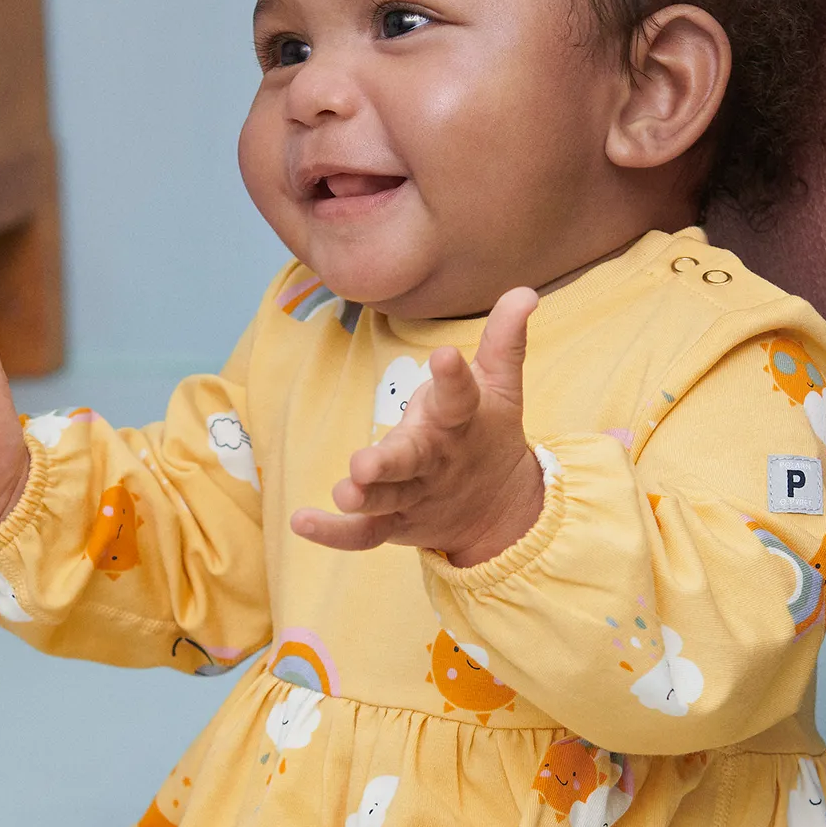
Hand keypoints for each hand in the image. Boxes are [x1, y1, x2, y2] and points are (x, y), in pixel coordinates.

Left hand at [290, 287, 544, 567]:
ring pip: (387, 500)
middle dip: (388, 464)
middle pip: (412, 462)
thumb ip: (503, 341)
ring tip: (342, 493)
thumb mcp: (501, 387)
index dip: (453, 378)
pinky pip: (363, 535)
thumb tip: (524, 291)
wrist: (501, 511)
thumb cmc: (487, 434)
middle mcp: (435, 461)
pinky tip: (301, 522)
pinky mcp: (395, 523)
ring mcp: (414, 496)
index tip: (446, 355)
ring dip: (364, 499)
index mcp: (460, 422)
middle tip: (363, 465)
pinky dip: (333, 534)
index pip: (459, 398)